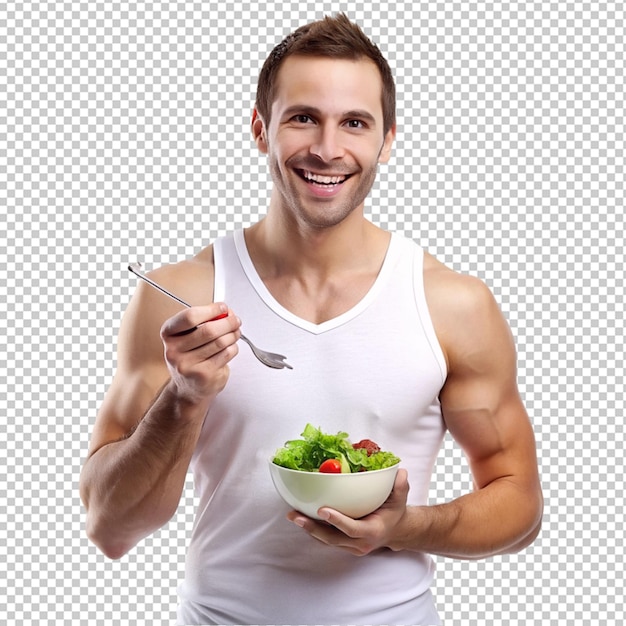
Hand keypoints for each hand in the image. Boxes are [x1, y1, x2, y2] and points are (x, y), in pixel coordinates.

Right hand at [160, 303, 240, 403]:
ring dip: (233, 335)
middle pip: (208, 330)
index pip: (189, 316)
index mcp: (168, 334)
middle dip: (228, 322)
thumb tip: (226, 312)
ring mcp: (188, 364)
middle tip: (235, 320)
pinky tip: (230, 348)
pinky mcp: (203, 375)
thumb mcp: (187, 337)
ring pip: (220, 342)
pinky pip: (226, 354)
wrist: (187, 388)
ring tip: (235, 333)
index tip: (223, 308)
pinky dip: (233, 348)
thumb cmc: (190, 357)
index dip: (211, 310)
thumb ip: (204, 321)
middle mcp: (174, 350)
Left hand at [287, 469, 409, 555]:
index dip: (337, 521)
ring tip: (292, 515)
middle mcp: (359, 543)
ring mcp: (350, 546)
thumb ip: (400, 486)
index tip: (322, 510)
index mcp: (372, 531)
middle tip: (296, 515)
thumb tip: (400, 472)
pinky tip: (300, 516)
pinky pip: (325, 538)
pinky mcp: (343, 544)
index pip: (352, 529)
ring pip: (326, 540)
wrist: (395, 531)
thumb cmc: (395, 512)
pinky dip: (312, 528)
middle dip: (312, 527)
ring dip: (308, 528)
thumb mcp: (401, 499)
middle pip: (332, 538)